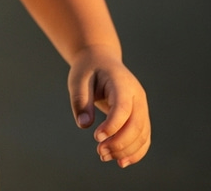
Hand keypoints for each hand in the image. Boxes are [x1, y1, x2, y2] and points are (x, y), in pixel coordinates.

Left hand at [68, 45, 149, 167]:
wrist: (101, 61)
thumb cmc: (88, 70)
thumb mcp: (78, 79)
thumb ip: (80, 100)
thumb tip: (84, 125)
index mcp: (122, 82)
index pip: (123, 108)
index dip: (113, 126)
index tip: (96, 137)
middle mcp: (137, 96)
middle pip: (136, 125)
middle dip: (119, 143)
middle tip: (99, 152)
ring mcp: (142, 107)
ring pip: (142, 134)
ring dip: (126, 150)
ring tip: (104, 156)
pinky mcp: (141, 116)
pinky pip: (144, 137)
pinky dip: (135, 151)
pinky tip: (121, 161)